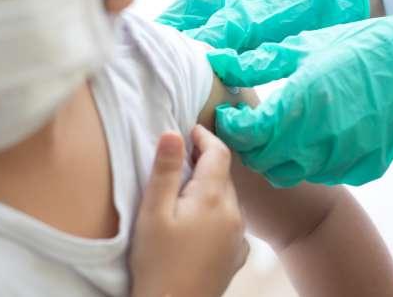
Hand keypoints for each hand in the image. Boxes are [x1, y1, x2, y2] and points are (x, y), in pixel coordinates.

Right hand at [130, 126, 248, 296]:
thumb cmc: (157, 262)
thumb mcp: (154, 212)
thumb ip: (166, 170)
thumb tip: (174, 133)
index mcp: (214, 198)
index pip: (219, 153)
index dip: (205, 137)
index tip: (190, 129)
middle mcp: (234, 214)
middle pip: (224, 175)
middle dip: (206, 161)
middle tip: (182, 158)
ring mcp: (239, 236)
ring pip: (228, 198)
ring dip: (211, 187)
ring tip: (186, 191)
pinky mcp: (237, 255)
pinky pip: (230, 222)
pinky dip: (217, 212)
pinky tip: (199, 222)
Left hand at [211, 8, 392, 187]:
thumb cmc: (359, 45)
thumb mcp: (305, 46)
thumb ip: (259, 62)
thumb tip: (221, 64)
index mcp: (304, 103)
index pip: (251, 133)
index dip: (232, 127)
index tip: (228, 115)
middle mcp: (323, 138)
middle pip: (266, 160)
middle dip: (250, 145)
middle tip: (248, 125)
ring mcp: (347, 158)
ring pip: (292, 173)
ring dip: (277, 157)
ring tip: (278, 131)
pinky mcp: (365, 167)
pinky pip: (324, 174)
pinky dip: (310, 162)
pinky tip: (313, 139)